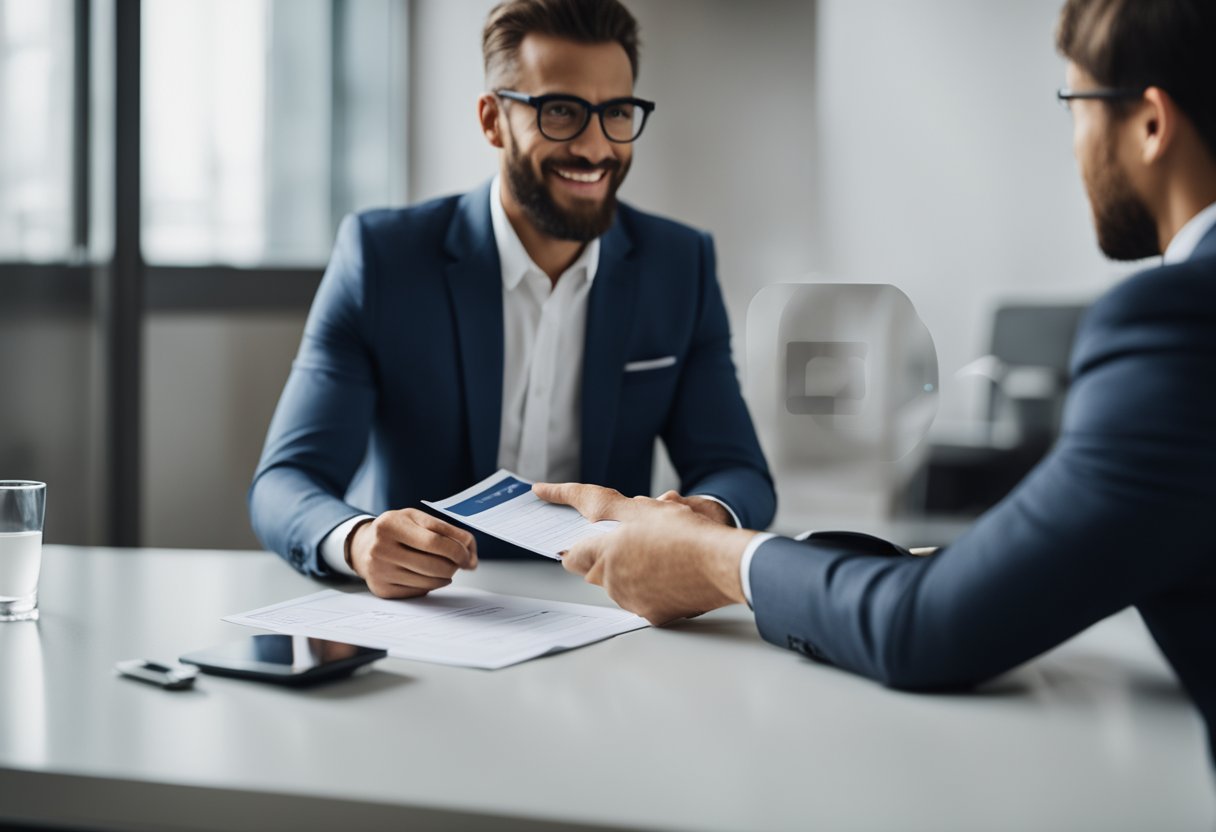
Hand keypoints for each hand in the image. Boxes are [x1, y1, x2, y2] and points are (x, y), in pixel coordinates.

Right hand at [348, 509, 477, 598]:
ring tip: (445, 566)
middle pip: (434, 564)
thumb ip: (448, 532)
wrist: (364, 546)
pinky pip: (420, 591)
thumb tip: (472, 558)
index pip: (435, 541)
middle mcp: (380, 549)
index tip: (469, 556)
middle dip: (455, 565)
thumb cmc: (397, 530)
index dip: (458, 550)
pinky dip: (433, 584)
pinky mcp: (382, 589)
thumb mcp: (417, 519)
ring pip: (429, 581)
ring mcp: (379, 571)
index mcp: (390, 525)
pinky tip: (430, 575)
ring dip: (446, 575)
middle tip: (460, 562)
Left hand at [532, 483, 754, 624]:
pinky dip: (647, 587)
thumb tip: (581, 505)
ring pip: (616, 584)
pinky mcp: (653, 614)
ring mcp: (631, 601)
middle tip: (625, 538)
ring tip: (655, 552)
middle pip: (592, 569)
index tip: (556, 516)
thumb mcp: (642, 509)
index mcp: (604, 553)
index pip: (570, 553)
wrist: (722, 564)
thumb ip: (604, 508)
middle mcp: (612, 582)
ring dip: (625, 570)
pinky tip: (668, 573)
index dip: (568, 541)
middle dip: (601, 554)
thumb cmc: (683, 533)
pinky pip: (640, 599)